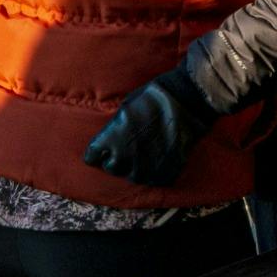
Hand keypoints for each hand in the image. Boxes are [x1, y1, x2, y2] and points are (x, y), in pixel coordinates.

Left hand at [84, 65, 217, 186]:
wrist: (185, 103)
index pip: (92, 156)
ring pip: (133, 176)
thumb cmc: (154, 98)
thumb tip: (112, 136)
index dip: (98, 152)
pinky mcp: (163, 173)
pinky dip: (155, 171)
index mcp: (110, 139)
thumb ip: (115, 128)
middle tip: (128, 148)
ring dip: (136, 167)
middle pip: (111, 168)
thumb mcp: (125, 108)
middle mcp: (124, 157)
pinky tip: (159, 157)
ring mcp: (144, 167)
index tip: (102, 149)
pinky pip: (153, 178)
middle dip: (116, 160)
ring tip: (145, 154)